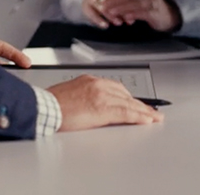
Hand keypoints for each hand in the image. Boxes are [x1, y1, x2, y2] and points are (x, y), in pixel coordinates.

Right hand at [47, 74, 163, 130]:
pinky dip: (138, 116)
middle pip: (124, 94)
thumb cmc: (52, 103)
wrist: (45, 107)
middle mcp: (97, 84)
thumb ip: (85, 96)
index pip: (115, 87)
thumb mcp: (71, 94)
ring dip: (143, 111)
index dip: (129, 96)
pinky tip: (146, 120)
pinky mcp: (102, 108)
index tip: (137, 102)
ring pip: (128, 103)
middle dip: (139, 103)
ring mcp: (100, 95)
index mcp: (89, 80)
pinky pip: (125, 112)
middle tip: (151, 111)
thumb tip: (93, 106)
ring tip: (154, 117)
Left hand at [83, 0, 180, 31]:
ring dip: (121, 8)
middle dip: (114, 0)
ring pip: (134, 3)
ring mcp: (153, 1)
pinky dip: (133, 14)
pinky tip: (126, 18)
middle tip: (103, 6)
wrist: (168, 15)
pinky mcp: (156, 12)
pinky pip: (143, 12)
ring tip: (111, 13)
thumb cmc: (149, 4)